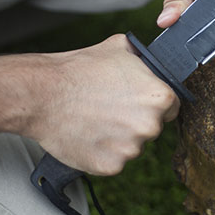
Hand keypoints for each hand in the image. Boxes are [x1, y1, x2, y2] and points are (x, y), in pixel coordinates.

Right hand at [22, 34, 178, 174]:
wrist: (43, 94)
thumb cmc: (79, 70)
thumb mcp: (120, 48)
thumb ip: (144, 59)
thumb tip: (152, 60)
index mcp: (160, 97)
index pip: (172, 107)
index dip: (154, 104)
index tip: (137, 102)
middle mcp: (150, 125)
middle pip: (152, 128)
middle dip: (136, 120)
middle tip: (111, 109)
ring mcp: (131, 149)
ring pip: (133, 146)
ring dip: (119, 138)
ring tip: (96, 120)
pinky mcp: (111, 166)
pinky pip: (113, 161)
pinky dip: (102, 152)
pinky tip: (89, 134)